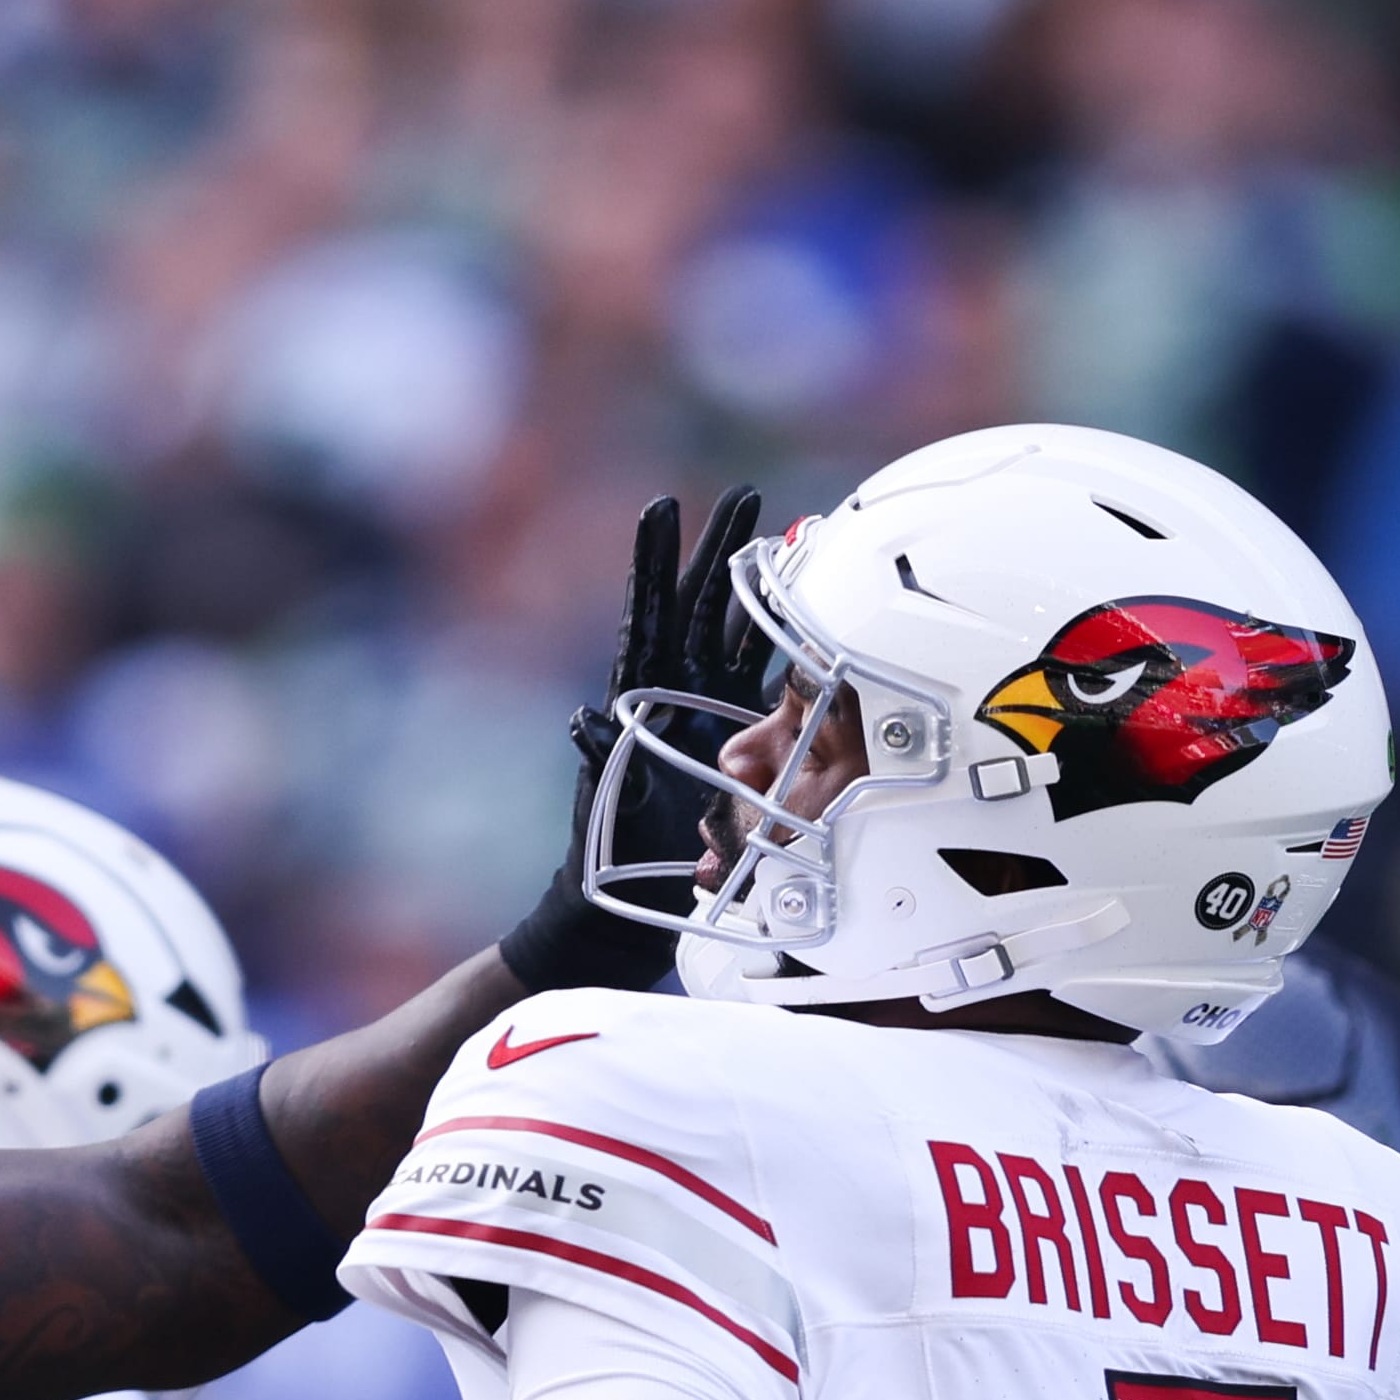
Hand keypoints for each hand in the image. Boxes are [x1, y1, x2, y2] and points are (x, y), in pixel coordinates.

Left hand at [499, 482, 768, 993]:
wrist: (631, 903)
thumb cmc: (608, 854)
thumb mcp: (606, 802)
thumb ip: (602, 759)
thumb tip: (582, 720)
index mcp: (640, 694)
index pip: (650, 614)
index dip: (654, 560)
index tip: (662, 505)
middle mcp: (677, 692)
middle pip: (703, 606)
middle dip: (721, 549)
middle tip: (745, 496)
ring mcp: (712, 712)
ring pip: (742, 634)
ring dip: (763, 588)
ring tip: (788, 535)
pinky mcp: (745, 740)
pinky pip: (773, 684)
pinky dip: (793, 647)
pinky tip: (817, 614)